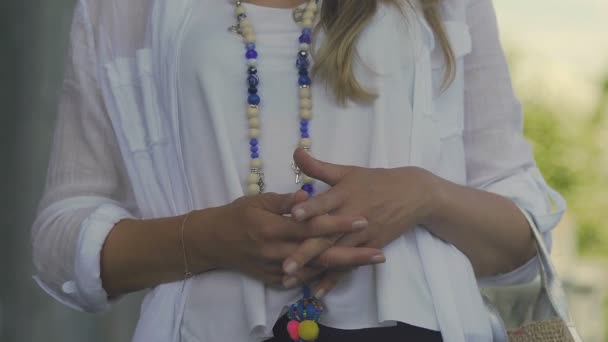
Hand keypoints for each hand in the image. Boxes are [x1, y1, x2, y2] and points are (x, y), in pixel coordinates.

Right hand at [189, 191, 383, 287]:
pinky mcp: (275, 280)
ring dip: (345, 267)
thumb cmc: (237, 215)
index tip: (362, 220)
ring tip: (371, 259)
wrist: (213, 243)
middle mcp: (277, 252)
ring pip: (317, 270)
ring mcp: (276, 270)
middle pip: (321, 255)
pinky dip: (326, 276)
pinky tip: (347, 271)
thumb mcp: (258, 201)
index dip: (337, 224)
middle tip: (380, 252)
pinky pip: (305, 280)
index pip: (312, 227)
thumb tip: (309, 195)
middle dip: (353, 255)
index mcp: (273, 229)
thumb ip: (285, 201)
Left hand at [281, 149, 439, 293]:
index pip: (326, 202)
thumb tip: (295, 151)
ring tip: (291, 282)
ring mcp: (362, 236)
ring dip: (313, 270)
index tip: (294, 216)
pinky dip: (333, 279)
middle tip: (284, 266)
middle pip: (326, 236)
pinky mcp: (369, 248)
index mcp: (344, 194)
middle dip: (305, 252)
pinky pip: (349, 265)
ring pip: (335, 255)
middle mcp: (352, 217)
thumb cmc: (375, 181)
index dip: (311, 208)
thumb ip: (318, 167)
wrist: (414, 195)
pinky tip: (317, 291)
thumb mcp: (347, 171)